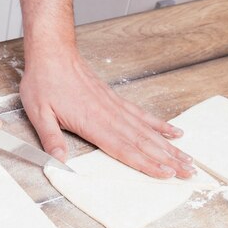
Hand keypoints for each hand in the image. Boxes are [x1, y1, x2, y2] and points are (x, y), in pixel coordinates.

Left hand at [20, 51, 195, 178]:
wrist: (52, 53)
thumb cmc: (44, 82)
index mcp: (92, 122)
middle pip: (144, 142)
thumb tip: (58, 162)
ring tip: (187, 158)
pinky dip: (159, 124)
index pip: (124, 148)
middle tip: (189, 172)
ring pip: (147, 130)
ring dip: (169, 146)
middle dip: (168, 159)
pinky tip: (172, 132)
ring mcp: (114, 106)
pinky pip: (141, 114)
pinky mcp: (115, 99)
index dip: (146, 164)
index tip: (166, 174)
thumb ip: (51, 139)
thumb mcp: (39, 113)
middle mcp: (108, 114)